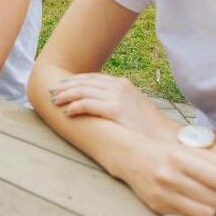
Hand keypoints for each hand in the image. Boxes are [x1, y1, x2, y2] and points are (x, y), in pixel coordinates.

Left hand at [49, 73, 177, 141]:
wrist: (163, 137)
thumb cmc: (146, 126)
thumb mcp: (132, 106)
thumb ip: (116, 100)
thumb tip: (98, 103)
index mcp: (122, 84)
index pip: (91, 78)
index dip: (74, 81)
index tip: (61, 86)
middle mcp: (119, 86)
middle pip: (84, 82)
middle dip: (65, 87)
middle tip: (52, 92)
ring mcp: (117, 96)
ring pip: (82, 91)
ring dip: (66, 96)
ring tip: (55, 101)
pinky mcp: (115, 109)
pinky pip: (87, 104)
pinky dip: (75, 107)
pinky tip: (67, 112)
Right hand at [113, 134, 215, 215]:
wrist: (129, 156)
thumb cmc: (166, 152)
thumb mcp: (195, 151)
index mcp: (179, 157)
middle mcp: (169, 175)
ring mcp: (162, 193)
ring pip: (207, 211)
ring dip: (212, 204)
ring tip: (205, 193)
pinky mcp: (159, 207)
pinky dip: (198, 211)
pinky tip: (192, 199)